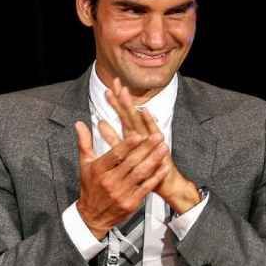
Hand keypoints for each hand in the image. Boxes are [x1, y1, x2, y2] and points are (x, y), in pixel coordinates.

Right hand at [75, 84, 169, 238]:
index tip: (138, 134)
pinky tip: (164, 167)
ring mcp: (121, 192)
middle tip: (158, 136)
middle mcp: (110, 181)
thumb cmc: (90, 187)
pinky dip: (156, 176)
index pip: (115, 155)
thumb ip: (84, 143)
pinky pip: (146, 187)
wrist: (92, 215)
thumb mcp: (84, 164)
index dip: (127, 145)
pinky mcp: (131, 202)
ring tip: (163, 148)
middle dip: (146, 148)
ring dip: (154, 160)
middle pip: (131, 162)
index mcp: (99, 170)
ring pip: (141, 173)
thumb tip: (80, 124)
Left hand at [105, 78, 200, 214]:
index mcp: (133, 134)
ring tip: (123, 92)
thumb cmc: (144, 169)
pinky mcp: (157, 147)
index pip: (122, 114)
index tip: (109, 86)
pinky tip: (144, 111)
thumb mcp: (125, 153)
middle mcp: (142, 134)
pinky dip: (148, 122)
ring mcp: (149, 140)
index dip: (116, 101)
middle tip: (115, 82)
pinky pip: (152, 133)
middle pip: (129, 113)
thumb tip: (99, 124)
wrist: (166, 183)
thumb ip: (113, 138)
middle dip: (122, 98)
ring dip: (130, 106)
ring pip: (138, 120)